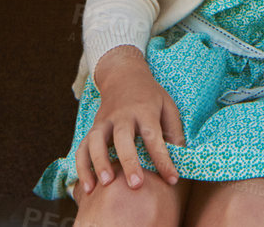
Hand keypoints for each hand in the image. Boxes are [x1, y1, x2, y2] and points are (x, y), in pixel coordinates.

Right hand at [77, 47, 185, 194]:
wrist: (123, 75)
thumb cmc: (150, 96)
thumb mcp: (168, 106)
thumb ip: (174, 132)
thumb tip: (180, 159)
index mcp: (144, 110)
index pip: (153, 136)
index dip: (163, 159)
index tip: (172, 179)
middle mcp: (122, 116)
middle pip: (123, 138)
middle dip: (129, 162)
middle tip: (136, 185)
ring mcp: (104, 122)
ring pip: (96, 141)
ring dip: (99, 163)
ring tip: (106, 184)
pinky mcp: (92, 129)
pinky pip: (82, 148)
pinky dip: (82, 168)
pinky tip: (88, 188)